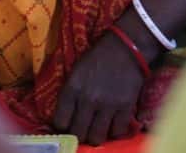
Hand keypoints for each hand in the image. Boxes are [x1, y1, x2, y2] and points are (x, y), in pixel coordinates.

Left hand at [53, 31, 151, 145]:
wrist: (125, 49)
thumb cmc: (97, 58)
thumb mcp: (75, 72)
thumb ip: (69, 93)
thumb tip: (64, 117)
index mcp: (72, 88)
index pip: (60, 122)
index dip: (62, 127)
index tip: (66, 126)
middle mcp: (88, 99)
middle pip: (78, 133)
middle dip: (78, 135)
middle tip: (81, 131)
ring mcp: (107, 105)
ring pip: (96, 138)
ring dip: (95, 137)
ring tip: (96, 130)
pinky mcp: (125, 107)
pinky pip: (117, 132)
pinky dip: (114, 132)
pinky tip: (112, 125)